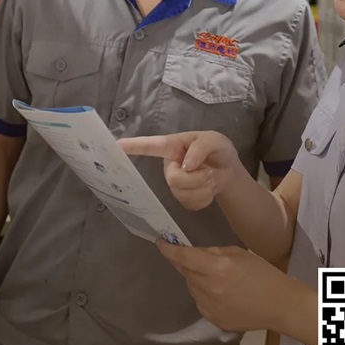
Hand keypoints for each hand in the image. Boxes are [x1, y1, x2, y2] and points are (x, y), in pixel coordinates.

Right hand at [118, 130, 238, 209]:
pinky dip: (205, 199)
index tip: (115, 145)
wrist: (229, 170)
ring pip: (182, 194)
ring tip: (211, 179)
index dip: (132, 146)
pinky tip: (208, 190)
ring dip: (203, 188)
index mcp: (172, 146)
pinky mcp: (183, 199)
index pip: (149, 146)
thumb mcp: (214, 140)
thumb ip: (200, 148)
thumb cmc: (218, 149)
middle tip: (210, 172)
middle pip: (173, 179)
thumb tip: (185, 165)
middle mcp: (169, 165)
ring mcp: (174, 183)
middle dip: (196, 179)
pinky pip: (190, 205)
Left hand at [157, 243, 279, 332]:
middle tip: (196, 259)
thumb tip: (193, 254)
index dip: (169, 250)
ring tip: (216, 279)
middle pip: (186, 273)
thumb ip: (212, 252)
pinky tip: (221, 294)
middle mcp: (210, 288)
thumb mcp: (238, 253)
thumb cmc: (262, 273)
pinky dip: (204, 295)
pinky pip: (200, 303)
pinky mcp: (215, 321)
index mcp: (217, 268)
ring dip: (196, 280)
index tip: (160, 243)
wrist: (279, 305)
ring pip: (192, 289)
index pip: (183, 258)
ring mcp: (211, 308)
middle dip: (186, 264)